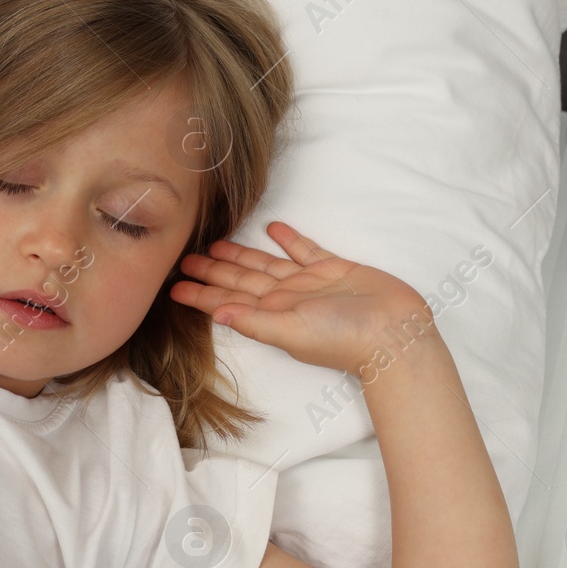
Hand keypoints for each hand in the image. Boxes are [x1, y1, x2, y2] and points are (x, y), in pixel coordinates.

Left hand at [170, 221, 432, 376]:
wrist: (393, 332)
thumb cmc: (342, 338)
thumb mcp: (292, 332)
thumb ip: (255, 322)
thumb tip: (218, 315)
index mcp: (271, 315)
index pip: (227, 301)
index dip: (200, 294)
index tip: (173, 287)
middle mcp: (285, 298)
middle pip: (241, 280)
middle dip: (213, 270)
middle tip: (184, 258)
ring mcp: (309, 284)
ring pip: (266, 264)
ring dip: (242, 254)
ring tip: (217, 242)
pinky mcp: (333, 269)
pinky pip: (304, 251)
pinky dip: (289, 241)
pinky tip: (272, 229)